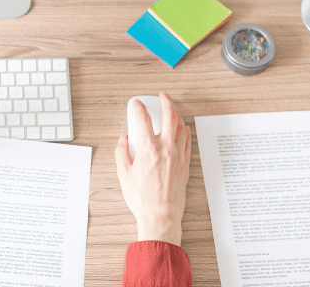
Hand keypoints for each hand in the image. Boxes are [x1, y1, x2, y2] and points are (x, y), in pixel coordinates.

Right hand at [115, 91, 190, 245]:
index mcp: (148, 149)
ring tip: (173, 109)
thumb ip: (121, 152)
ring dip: (177, 114)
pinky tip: (182, 128)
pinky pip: (188, 141)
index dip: (139, 107)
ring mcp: (178, 156)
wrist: (160, 214)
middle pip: (169, 116)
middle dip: (166, 101)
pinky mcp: (185, 164)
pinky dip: (185, 130)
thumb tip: (122, 140)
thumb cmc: (141, 198)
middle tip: (162, 95)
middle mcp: (166, 148)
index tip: (136, 103)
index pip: (143, 119)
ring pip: (182, 126)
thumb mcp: (123, 174)